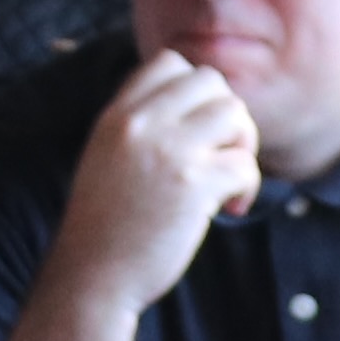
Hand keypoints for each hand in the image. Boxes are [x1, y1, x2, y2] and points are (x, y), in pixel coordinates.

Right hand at [44, 53, 261, 315]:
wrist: (91, 277)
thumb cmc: (104, 227)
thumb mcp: (107, 157)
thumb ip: (139, 127)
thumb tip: (197, 108)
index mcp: (116, 115)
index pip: (169, 63)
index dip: (195, 93)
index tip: (196, 131)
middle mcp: (140, 124)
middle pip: (210, 81)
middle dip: (226, 116)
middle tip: (220, 156)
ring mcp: (169, 151)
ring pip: (235, 113)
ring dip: (243, 147)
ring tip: (227, 181)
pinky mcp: (194, 185)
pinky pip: (246, 165)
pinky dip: (248, 187)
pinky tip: (230, 209)